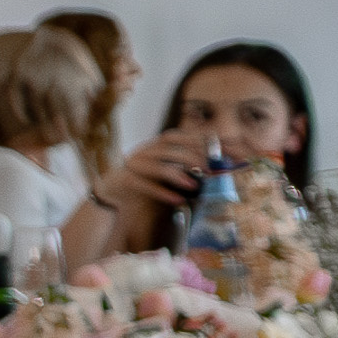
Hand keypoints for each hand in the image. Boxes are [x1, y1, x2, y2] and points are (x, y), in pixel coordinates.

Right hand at [97, 122, 214, 210]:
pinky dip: (162, 192)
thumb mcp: (168, 166)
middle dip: (192, 157)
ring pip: (157, 166)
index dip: (204, 142)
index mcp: (158, 143)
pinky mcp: (125, 180)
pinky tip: (177, 200)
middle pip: (169, 147)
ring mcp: (134, 165)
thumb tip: (219, 166)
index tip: (223, 151)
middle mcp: (146, 150)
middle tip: (210, 170)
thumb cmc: (147, 177)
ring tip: (193, 186)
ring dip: (177, 175)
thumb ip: (189, 164)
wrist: (113, 188)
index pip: (183, 137)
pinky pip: (144, 185)